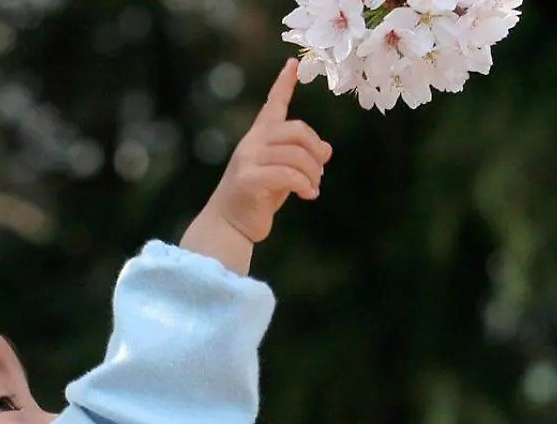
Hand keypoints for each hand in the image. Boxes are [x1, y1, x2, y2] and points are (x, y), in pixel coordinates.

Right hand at [201, 58, 332, 243]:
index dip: (283, 84)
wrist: (229, 226)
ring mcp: (248, 160)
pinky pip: (288, 175)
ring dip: (312, 173)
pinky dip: (304, 185)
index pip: (273, 105)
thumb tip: (327, 150)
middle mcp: (252, 144)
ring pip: (296, 154)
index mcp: (258, 138)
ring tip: (313, 188)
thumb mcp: (282, 174)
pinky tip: (308, 196)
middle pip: (296, 130)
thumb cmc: (256, 199)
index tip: (292, 64)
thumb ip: (300, 159)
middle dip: (315, 150)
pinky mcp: (249, 179)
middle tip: (319, 170)